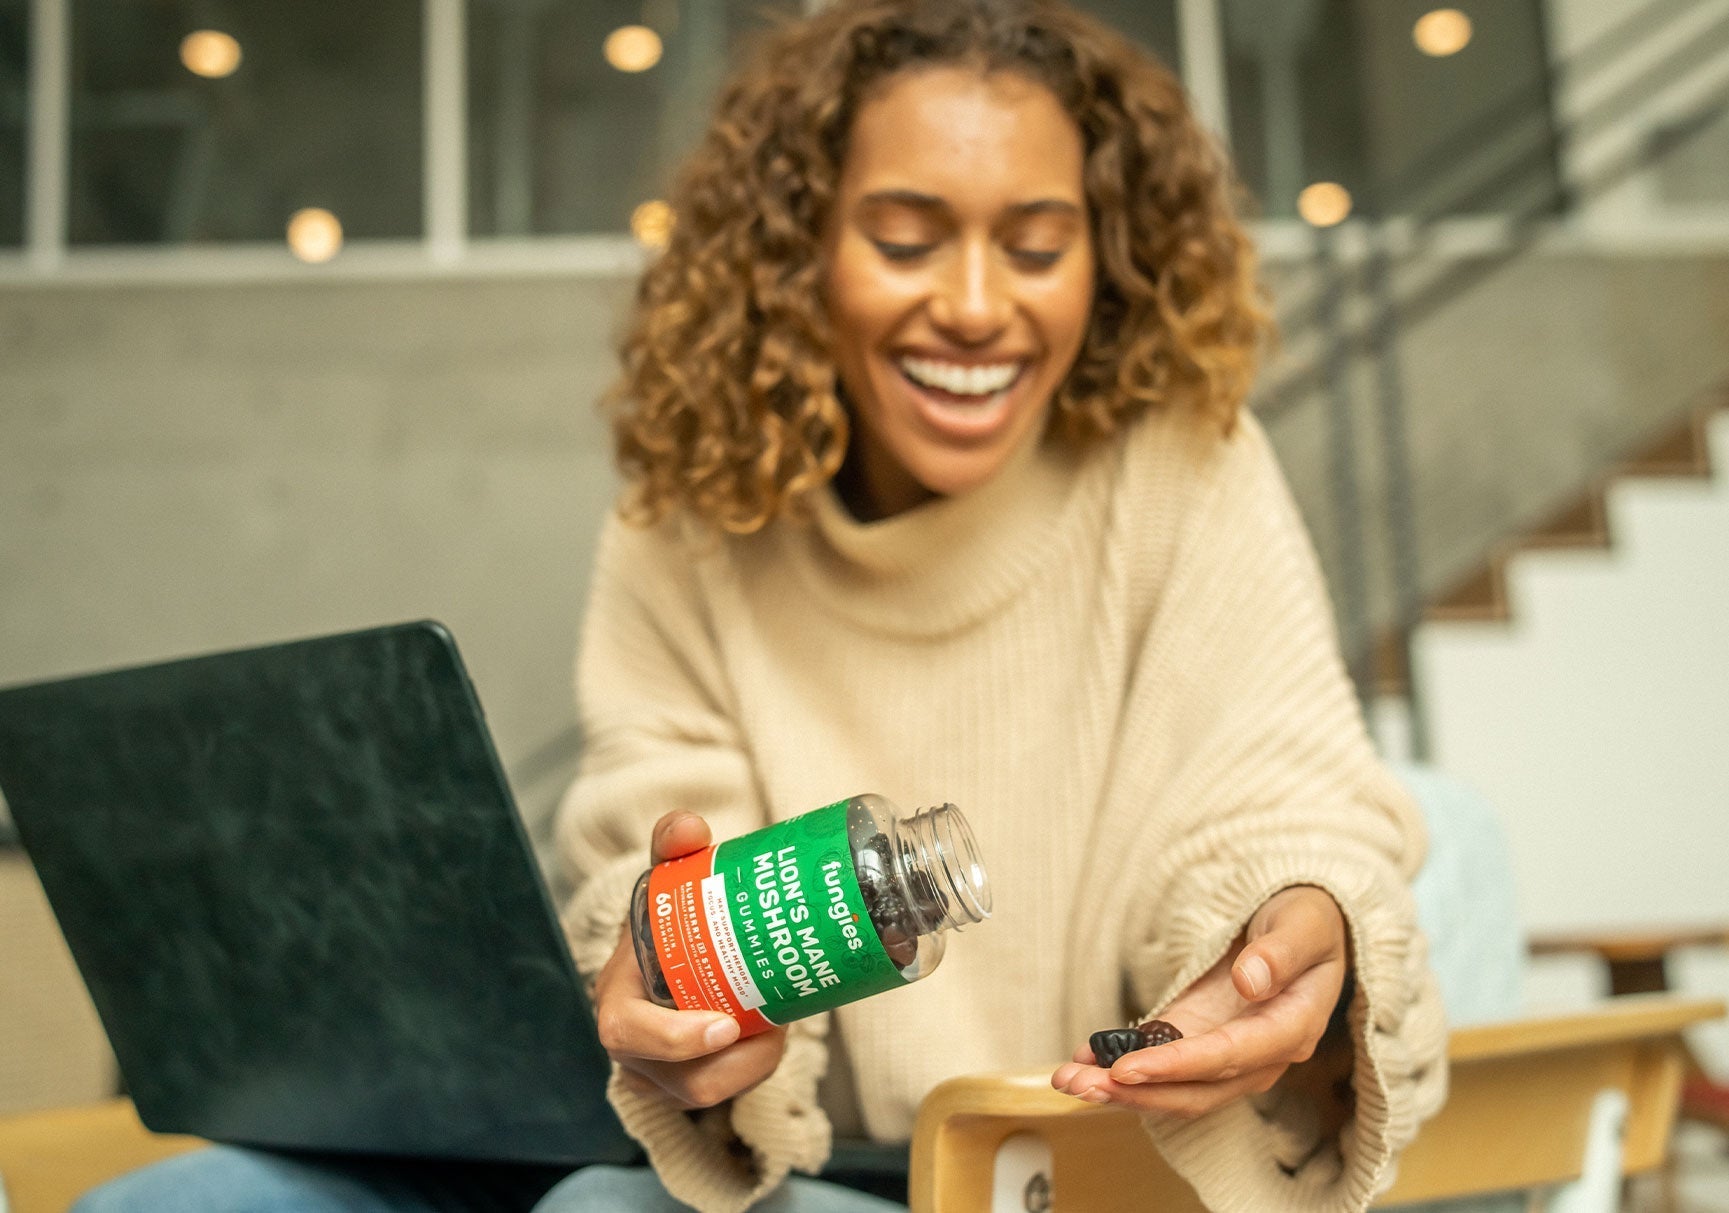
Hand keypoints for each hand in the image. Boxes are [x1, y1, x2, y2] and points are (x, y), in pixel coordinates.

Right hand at [592, 810, 787, 1108]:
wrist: (667, 956)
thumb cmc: (666, 921)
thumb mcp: (667, 878)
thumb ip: (675, 843)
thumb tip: (688, 827)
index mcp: (616, 1001)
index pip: (629, 1032)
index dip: (675, 1039)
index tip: (726, 1024)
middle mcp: (632, 1050)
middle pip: (684, 1080)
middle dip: (740, 1060)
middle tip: (778, 1021)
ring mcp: (658, 1077)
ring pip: (711, 1092)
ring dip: (754, 1064)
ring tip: (781, 1022)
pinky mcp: (687, 1089)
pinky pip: (726, 1093)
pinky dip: (752, 1069)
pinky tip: (772, 1035)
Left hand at [1051, 885, 1348, 1117]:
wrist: (1305, 927)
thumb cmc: (1308, 923)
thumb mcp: (1303, 925)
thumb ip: (1280, 954)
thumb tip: (1251, 983)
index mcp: (1290, 1029)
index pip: (1229, 1058)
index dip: (1178, 1067)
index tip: (1128, 1068)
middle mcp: (1259, 1055)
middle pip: (1195, 1089)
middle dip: (1134, 1092)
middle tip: (1076, 1084)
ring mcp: (1227, 1052)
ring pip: (1173, 1087)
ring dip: (1121, 1089)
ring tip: (1068, 1079)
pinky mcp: (1200, 1038)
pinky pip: (1160, 1061)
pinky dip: (1122, 1065)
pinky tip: (1083, 1060)